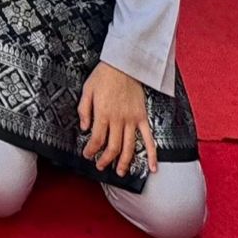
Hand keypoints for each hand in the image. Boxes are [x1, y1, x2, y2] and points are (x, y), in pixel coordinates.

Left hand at [80, 61, 156, 178]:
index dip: (91, 150)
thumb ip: (84, 110)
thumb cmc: (103, 76)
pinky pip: (149, 139)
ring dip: (125, 162)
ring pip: (129, 147)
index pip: (97, 139)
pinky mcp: (143, 118)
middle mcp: (118, 120)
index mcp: (103, 113)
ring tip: (120, 172)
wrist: (124, 65)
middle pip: (113, 147)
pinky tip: (153, 167)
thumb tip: (84, 128)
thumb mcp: (86, 90)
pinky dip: (152, 154)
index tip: (87, 155)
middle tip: (101, 167)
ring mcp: (132, 120)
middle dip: (106, 160)